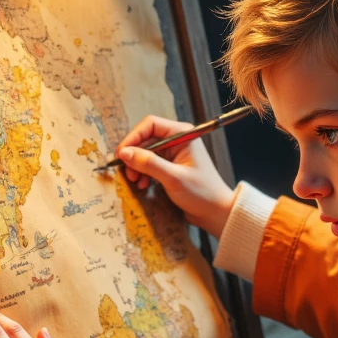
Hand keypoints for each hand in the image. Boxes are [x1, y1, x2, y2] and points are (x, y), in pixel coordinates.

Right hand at [117, 114, 235, 238]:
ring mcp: (174, 153)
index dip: (133, 137)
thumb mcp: (173, 178)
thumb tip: (125, 153)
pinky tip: (143, 184)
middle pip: (146, 139)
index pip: (150, 125)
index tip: (122, 154)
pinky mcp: (171, 166)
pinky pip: (150, 164)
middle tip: (127, 172)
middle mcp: (177, 140)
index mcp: (182, 134)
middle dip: (134, 155)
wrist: (215, 212)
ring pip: (146, 153)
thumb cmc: (201, 193)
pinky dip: (143, 173)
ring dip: (137, 166)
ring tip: (135, 181)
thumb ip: (149, 163)